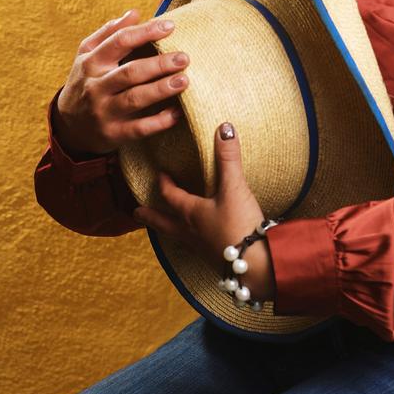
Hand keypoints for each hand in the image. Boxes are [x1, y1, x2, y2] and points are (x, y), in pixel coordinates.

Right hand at [53, 8, 190, 155]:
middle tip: (184, 57)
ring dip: (161, 89)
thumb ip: (109, 33)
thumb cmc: (86, 82)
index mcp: (91, 62)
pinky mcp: (114, 133)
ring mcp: (104, 111)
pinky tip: (177, 113)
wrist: (68, 126)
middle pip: (130, 72)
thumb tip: (134, 12)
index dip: (145, 32)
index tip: (170, 26)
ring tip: (184, 80)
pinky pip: (139, 128)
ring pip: (135, 99)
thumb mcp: (88, 55)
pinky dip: (159, 122)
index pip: (120, 42)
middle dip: (159, 64)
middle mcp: (96, 86)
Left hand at [133, 122, 276, 302]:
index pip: (171, 197)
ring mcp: (201, 249)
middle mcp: (191, 232)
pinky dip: (189, 242)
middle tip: (136, 214)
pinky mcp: (215, 259)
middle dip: (151, 217)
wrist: (256, 265)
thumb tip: (223, 128)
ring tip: (162, 229)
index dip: (164, 184)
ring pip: (178, 238)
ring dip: (168, 231)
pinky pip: (194, 248)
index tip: (159, 175)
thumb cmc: (239, 225)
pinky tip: (197, 243)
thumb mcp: (234, 187)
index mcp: (191, 213)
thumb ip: (228, 158)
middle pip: (165, 223)